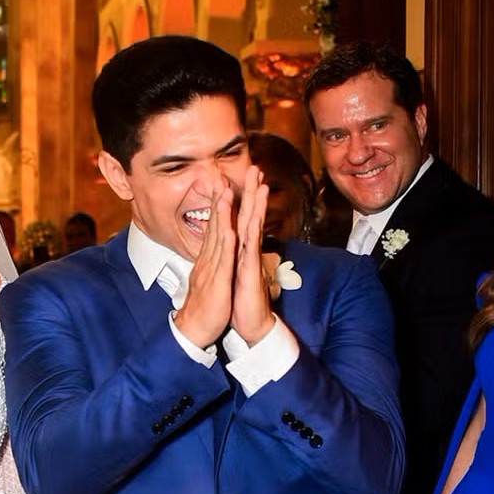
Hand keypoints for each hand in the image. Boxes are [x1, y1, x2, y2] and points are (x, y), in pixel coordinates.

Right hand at [173, 179, 236, 347]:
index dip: (219, 206)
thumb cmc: (204, 308)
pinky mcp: (217, 283)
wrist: (194, 331)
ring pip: (219, 237)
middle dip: (220, 200)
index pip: (215, 228)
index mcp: (209, 259)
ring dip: (223, 215)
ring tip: (226, 193)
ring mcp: (212, 269)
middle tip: (221, 176)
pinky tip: (231, 230)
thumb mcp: (209, 281)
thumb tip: (214, 254)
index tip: (223, 186)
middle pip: (215, 225)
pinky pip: (223, 261)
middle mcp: (208, 260)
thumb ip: (211, 265)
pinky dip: (227, 244)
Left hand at [230, 166, 273, 344]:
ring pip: (253, 227)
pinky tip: (252, 219)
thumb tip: (235, 243)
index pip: (239, 218)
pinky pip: (250, 250)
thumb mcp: (232, 273)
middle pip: (249, 215)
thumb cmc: (241, 300)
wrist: (249, 324)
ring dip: (256, 205)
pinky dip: (249, 234)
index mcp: (239, 250)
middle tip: (256, 168)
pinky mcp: (250, 272)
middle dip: (253, 192)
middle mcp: (246, 251)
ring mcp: (249, 260)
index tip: (240, 177)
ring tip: (261, 185)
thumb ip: (234, 256)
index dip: (239, 198)